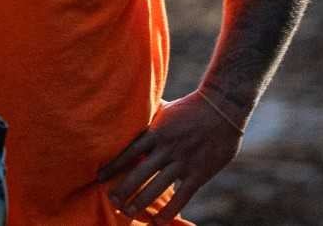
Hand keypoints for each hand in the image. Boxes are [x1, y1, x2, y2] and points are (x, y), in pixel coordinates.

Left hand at [96, 89, 243, 223]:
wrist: (223, 108)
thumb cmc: (191, 107)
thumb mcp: (166, 108)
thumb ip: (150, 116)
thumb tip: (132, 108)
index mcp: (156, 131)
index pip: (128, 152)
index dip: (113, 167)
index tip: (99, 178)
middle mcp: (166, 148)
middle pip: (139, 173)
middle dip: (124, 189)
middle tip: (112, 201)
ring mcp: (183, 161)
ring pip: (157, 187)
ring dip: (141, 201)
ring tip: (128, 212)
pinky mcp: (199, 173)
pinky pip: (182, 195)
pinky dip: (170, 209)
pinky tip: (159, 220)